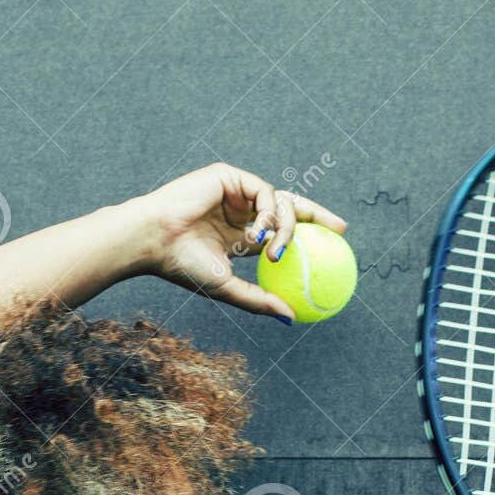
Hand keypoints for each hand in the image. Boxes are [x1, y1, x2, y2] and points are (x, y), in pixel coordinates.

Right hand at [126, 162, 348, 321]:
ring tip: (272, 252)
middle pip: (289, 208)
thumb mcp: (228, 288)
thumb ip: (259, 300)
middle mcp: (239, 212)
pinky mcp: (230, 177)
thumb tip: (292, 318)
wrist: (155, 241)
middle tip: (339, 229)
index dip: (306, 235)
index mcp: (238, 236)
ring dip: (285, 229)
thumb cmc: (183, 267)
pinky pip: (266, 192)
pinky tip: (257, 234)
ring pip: (281, 202)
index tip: (332, 245)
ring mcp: (235, 193)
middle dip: (317, 215)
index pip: (280, 232)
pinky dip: (268, 214)